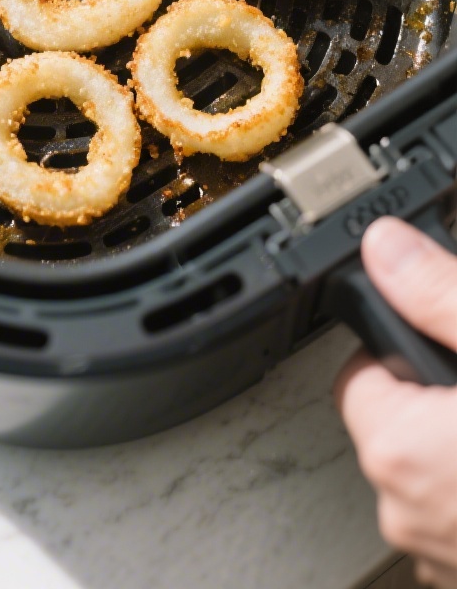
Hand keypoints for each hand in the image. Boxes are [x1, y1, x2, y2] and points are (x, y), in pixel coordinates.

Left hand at [334, 218, 456, 586]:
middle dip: (443, 398)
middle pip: (399, 426)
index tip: (444, 338)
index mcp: (403, 452)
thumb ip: (442, 296)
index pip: (360, 376)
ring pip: (439, 476)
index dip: (404, 344)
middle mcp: (410, 518)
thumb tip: (389, 251)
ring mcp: (447, 562)